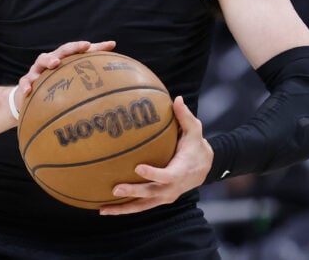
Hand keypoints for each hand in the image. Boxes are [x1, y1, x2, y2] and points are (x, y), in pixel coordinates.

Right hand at [14, 40, 115, 111]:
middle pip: (56, 53)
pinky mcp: (27, 83)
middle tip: (72, 52)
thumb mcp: (72, 70)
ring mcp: (37, 71)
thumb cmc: (58, 78)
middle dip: (64, 51)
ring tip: (54, 64)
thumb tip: (113, 44)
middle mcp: (49, 61)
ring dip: (47, 62)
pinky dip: (26, 86)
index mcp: (62, 58)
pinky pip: (25, 82)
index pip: (71, 49)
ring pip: (39, 63)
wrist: (32, 93)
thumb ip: (91, 57)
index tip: (88, 45)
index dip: (79, 47)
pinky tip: (28, 91)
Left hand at [100, 96, 212, 215]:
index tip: (138, 167)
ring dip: (124, 208)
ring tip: (104, 209)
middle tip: (116, 189)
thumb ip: (184, 116)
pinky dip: (124, 209)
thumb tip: (177, 98)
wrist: (204, 168)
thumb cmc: (195, 146)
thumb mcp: (194, 130)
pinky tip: (106, 209)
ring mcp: (164, 196)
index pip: (166, 175)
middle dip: (134, 192)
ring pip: (143, 205)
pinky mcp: (158, 200)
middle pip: (151, 193)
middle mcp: (172, 188)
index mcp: (180, 171)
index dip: (153, 173)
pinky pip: (140, 207)